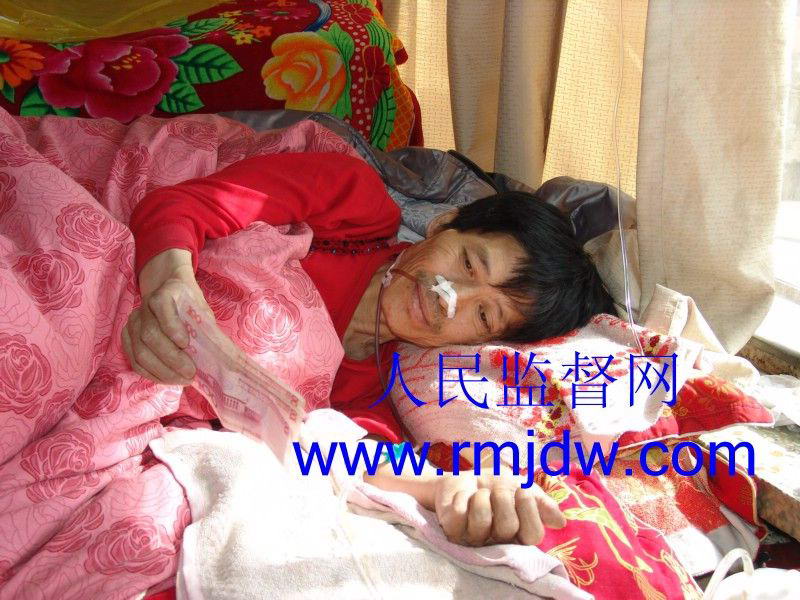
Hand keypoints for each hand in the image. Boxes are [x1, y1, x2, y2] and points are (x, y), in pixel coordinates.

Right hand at [122, 249, 212, 385]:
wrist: (170, 292)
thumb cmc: (190, 304)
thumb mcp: (201, 309)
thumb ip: (204, 327)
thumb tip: (214, 356)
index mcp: (164, 293)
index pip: (162, 307)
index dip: (172, 327)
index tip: (186, 344)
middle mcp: (143, 307)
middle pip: (149, 335)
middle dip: (171, 358)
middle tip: (190, 373)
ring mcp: (132, 322)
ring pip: (140, 352)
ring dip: (163, 371)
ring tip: (183, 379)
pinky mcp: (127, 337)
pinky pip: (134, 361)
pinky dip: (152, 374)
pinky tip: (170, 379)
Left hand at [433, 473, 565, 545]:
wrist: (464, 477)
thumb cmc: (496, 486)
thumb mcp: (523, 488)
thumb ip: (543, 504)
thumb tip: (560, 522)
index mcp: (519, 535)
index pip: (533, 535)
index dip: (529, 511)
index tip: (522, 492)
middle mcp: (498, 543)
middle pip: (508, 527)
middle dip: (503, 497)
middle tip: (496, 490)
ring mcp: (475, 540)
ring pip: (483, 521)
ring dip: (482, 497)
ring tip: (479, 494)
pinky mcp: (452, 533)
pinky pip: (460, 514)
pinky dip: (463, 497)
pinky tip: (463, 497)